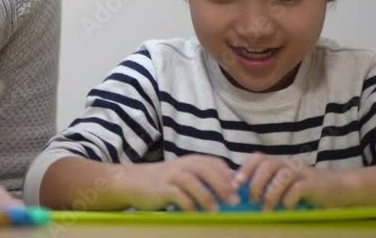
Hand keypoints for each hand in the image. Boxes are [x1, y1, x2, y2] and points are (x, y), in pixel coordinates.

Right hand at [118, 156, 239, 211]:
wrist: (134, 181)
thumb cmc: (165, 181)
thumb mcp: (186, 175)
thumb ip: (205, 179)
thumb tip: (231, 189)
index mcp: (192, 160)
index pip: (215, 163)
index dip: (229, 174)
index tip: (240, 189)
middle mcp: (183, 165)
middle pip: (207, 170)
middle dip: (222, 185)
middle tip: (234, 201)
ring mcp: (171, 175)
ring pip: (193, 181)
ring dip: (206, 196)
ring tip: (216, 211)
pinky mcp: (161, 187)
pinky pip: (177, 195)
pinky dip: (188, 204)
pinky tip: (195, 214)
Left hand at [234, 153, 356, 209]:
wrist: (341, 188)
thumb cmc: (309, 189)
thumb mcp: (286, 183)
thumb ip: (268, 183)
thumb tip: (243, 191)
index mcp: (280, 162)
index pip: (258, 158)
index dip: (245, 169)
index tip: (236, 184)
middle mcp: (289, 163)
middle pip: (267, 165)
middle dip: (256, 184)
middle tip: (253, 201)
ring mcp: (302, 172)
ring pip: (280, 176)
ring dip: (271, 194)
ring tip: (268, 209)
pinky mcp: (314, 184)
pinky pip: (296, 189)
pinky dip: (288, 200)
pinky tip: (288, 208)